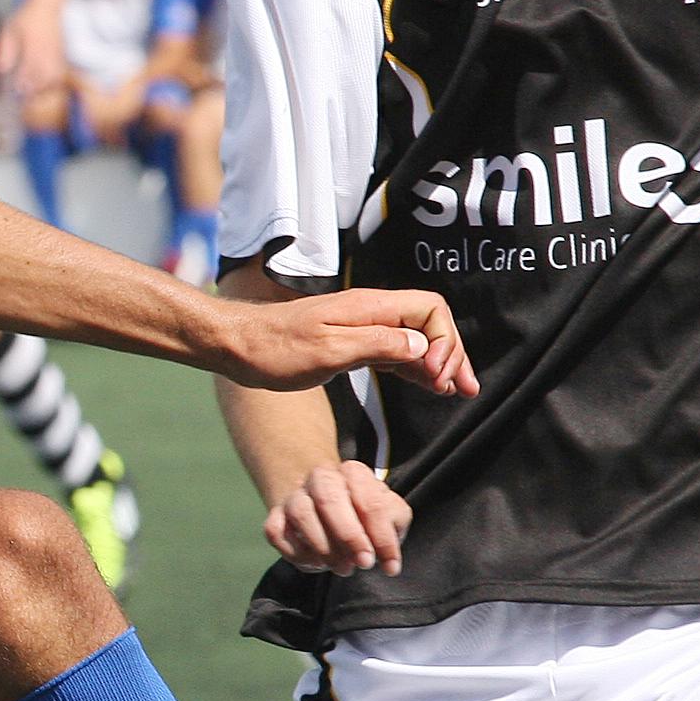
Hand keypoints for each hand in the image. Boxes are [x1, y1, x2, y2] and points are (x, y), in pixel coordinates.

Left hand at [0, 3, 68, 102]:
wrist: (47, 6)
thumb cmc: (27, 18)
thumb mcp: (10, 30)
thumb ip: (5, 50)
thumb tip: (0, 68)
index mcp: (32, 46)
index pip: (29, 69)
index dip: (24, 82)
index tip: (18, 89)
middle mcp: (45, 51)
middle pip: (44, 76)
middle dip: (36, 88)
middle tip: (26, 94)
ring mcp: (55, 53)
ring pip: (54, 76)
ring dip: (46, 86)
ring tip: (37, 92)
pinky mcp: (61, 53)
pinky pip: (60, 71)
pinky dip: (54, 80)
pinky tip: (47, 84)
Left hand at [218, 286, 476, 396]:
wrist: (236, 346)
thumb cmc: (274, 349)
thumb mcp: (327, 351)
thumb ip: (376, 345)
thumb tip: (420, 345)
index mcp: (369, 308)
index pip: (430, 311)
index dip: (442, 341)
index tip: (435, 375)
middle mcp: (370, 314)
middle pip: (429, 325)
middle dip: (451, 355)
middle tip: (464, 390)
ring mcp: (361, 329)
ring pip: (415, 341)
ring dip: (438, 365)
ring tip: (459, 392)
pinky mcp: (351, 345)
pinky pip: (394, 353)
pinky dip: (415, 369)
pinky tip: (429, 386)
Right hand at [264, 460, 414, 575]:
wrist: (327, 506)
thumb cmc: (365, 515)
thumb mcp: (390, 515)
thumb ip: (393, 526)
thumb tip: (387, 554)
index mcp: (353, 473)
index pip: (370, 502)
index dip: (381, 537)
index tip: (390, 566)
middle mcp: (321, 478)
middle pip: (329, 499)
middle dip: (349, 536)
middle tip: (363, 563)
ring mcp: (295, 497)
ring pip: (301, 514)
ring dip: (323, 547)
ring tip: (342, 567)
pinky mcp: (276, 517)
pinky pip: (276, 532)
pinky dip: (295, 552)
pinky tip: (316, 563)